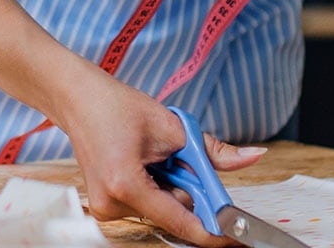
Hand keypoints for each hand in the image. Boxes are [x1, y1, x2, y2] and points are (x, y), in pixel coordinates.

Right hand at [53, 78, 266, 245]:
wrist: (79, 100)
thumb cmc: (117, 107)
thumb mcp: (173, 126)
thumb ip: (214, 152)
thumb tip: (253, 157)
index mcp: (125, 185)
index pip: (180, 221)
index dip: (213, 230)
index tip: (237, 236)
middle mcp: (112, 204)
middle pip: (173, 213)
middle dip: (191, 191)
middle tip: (183, 159)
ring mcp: (106, 208)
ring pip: (162, 208)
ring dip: (173, 186)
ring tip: (155, 153)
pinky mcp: (106, 206)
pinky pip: (148, 204)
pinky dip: (159, 187)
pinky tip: (146, 162)